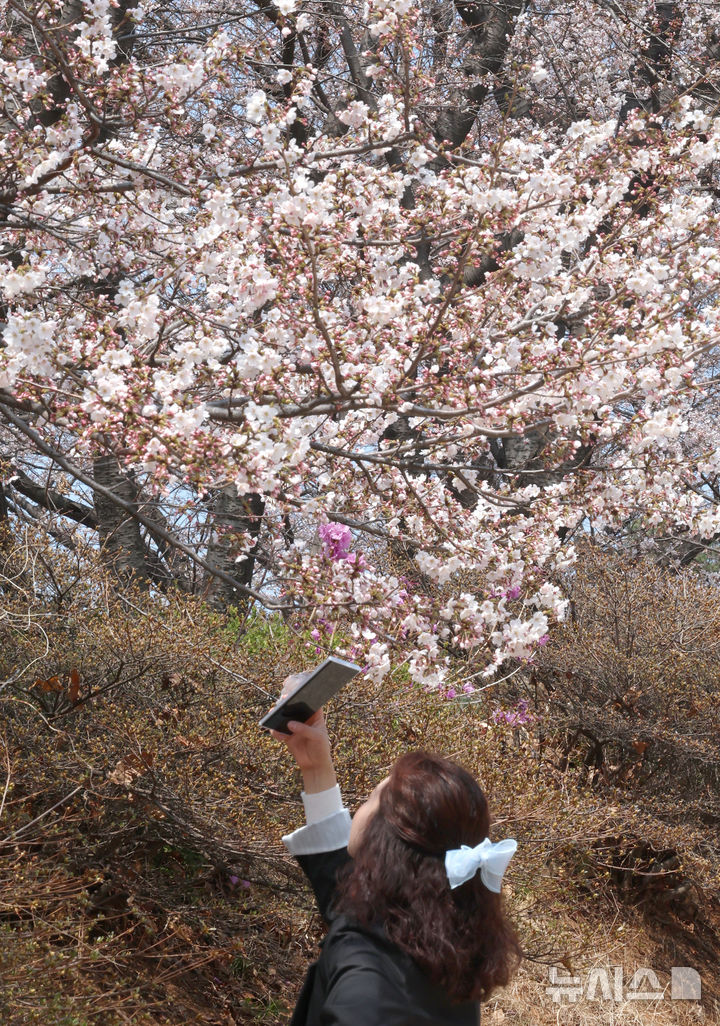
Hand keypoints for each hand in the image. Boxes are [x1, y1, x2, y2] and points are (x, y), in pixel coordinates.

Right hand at [270, 674, 336, 793]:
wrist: (315, 765)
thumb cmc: (321, 748)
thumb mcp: (317, 738)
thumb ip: (304, 730)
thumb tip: (290, 724)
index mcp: (315, 716)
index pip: (310, 701)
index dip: (304, 694)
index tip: (297, 690)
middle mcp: (303, 719)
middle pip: (294, 708)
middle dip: (287, 704)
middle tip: (282, 700)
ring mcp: (295, 727)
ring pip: (284, 718)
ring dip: (278, 715)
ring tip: (273, 713)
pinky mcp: (287, 736)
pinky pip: (279, 732)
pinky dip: (276, 731)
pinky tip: (275, 731)